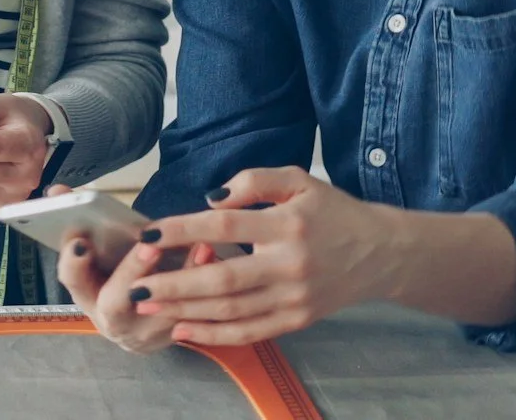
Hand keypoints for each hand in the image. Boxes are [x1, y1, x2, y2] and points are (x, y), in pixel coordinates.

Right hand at [54, 185, 214, 354]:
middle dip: (131, 271)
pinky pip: (190, 316)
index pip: (72, 280)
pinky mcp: (173, 337)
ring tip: (199, 245)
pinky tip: (212, 257)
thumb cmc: (117, 277)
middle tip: (150, 244)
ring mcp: (142, 334)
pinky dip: (204, 287)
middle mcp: (110, 320)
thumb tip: (58, 191)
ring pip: (161, 313)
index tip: (83, 239)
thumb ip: (80, 219)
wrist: (139, 324)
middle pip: (114, 303)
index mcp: (86, 294)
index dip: (74, 261)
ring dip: (182, 278)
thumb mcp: (99, 254)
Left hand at [129, 167, 398, 347]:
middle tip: (135, 287)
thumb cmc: (332, 211)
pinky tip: (184, 330)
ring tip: (148, 307)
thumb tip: (210, 199)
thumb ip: (254, 181)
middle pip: (221, 278)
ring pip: (230, 311)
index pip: (224, 227)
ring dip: (184, 311)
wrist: (380, 252)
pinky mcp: (297, 320)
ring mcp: (293, 298)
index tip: (148, 235)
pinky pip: (248, 332)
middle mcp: (290, 264)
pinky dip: (213, 335)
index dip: (182, 230)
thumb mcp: (299, 179)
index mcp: (287, 224)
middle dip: (173, 284)